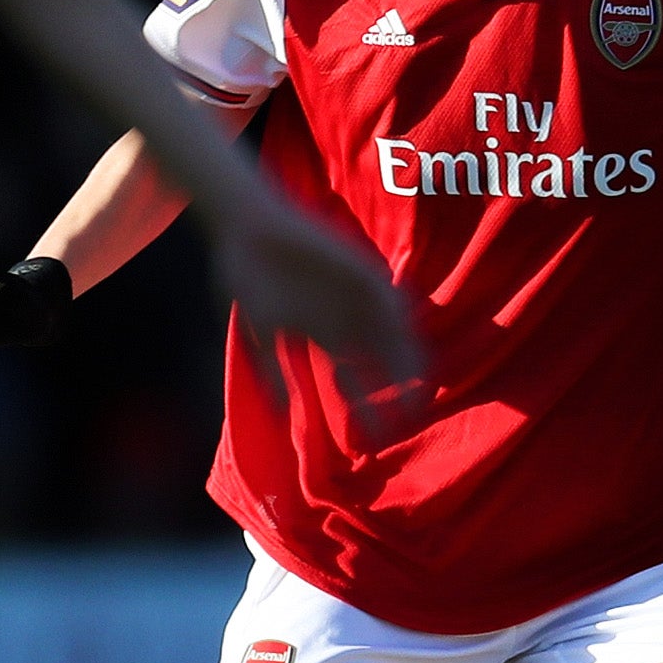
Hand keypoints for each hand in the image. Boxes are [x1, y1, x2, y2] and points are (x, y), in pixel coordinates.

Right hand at [216, 200, 423, 397]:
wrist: (244, 225)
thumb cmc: (245, 275)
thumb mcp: (256, 332)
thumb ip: (272, 370)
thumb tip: (281, 411)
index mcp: (320, 335)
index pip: (353, 379)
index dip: (366, 407)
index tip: (375, 436)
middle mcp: (343, 317)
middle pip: (380, 360)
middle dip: (396, 389)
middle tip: (409, 416)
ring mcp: (353, 294)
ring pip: (391, 331)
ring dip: (405, 356)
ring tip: (418, 385)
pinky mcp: (358, 267)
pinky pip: (386, 293)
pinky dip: (397, 315)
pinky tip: (406, 336)